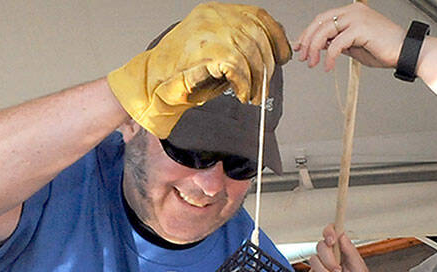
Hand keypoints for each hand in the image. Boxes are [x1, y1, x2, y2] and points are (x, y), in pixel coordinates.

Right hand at [108, 2, 290, 137]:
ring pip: (251, 51)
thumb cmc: (182, 73)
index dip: (277, 37)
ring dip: (256, 79)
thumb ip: (240, 47)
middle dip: (267, 66)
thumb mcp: (216, 52)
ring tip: (251, 95)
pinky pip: (238, 66)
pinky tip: (241, 93)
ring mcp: (209, 31)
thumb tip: (270, 57)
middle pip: (258, 35)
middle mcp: (214, 16)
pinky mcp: (206, 50)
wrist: (152, 85)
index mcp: (217, 12)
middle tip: (264, 87)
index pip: (259, 16)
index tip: (283, 56)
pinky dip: (244, 83)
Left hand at [294, 4, 406, 70]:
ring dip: (315, 49)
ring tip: (313, 64)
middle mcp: (353, 11)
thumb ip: (338, 42)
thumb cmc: (384, 50)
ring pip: (324, 31)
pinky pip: (336, 43)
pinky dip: (329, 57)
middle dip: (307, 41)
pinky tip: (327, 67)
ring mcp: (357, 18)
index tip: (300, 46)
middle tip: (303, 57)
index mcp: (352, 12)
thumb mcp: (355, 46)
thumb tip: (321, 46)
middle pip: (320, 22)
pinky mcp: (360, 28)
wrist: (405, 52)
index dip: (308, 33)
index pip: (323, 19)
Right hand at [306, 224, 370, 271]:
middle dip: (329, 261)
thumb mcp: (359, 269)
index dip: (329, 232)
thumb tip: (343, 236)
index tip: (332, 241)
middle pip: (320, 246)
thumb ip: (350, 252)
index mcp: (343, 250)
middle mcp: (331, 255)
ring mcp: (321, 266)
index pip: (332, 232)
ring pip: (314, 261)